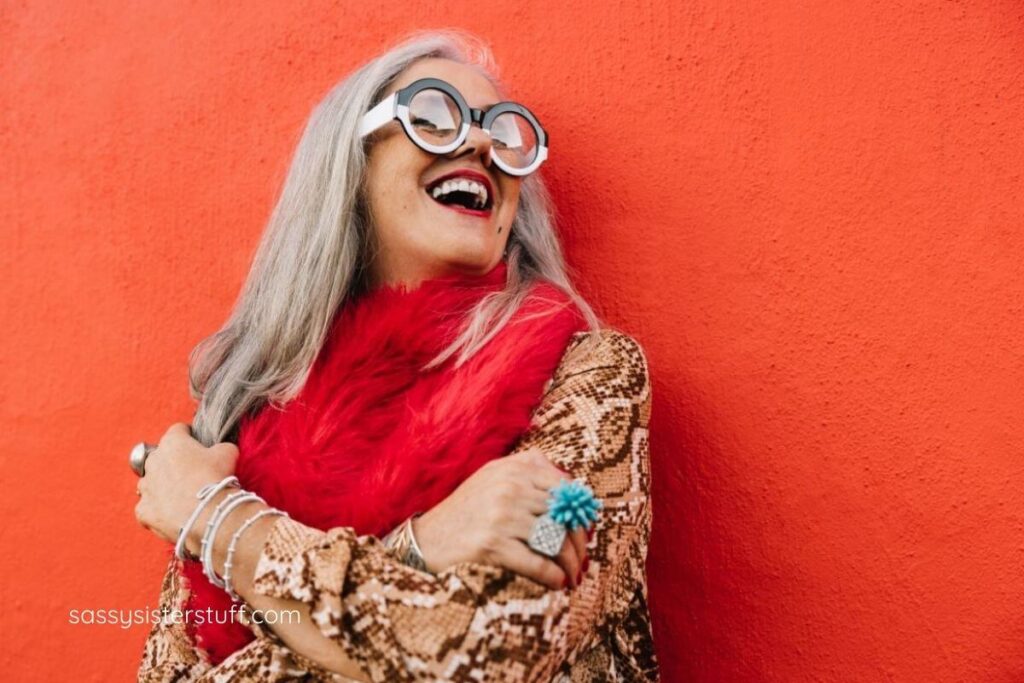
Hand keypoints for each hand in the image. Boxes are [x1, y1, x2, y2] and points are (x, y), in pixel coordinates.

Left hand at [134, 422, 238, 551]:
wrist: (207, 514)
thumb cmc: (216, 479)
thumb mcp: (228, 453)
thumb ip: (220, 447)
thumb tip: (219, 451)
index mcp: (173, 442)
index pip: (178, 430)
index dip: (189, 436)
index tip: (197, 443)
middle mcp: (153, 461)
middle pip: (161, 456)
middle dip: (174, 463)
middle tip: (193, 473)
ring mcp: (146, 486)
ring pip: (150, 482)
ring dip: (162, 486)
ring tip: (182, 495)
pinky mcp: (143, 510)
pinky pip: (148, 507)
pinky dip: (159, 509)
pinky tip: (174, 513)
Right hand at [411, 448, 590, 590]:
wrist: (426, 539)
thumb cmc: (467, 511)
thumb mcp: (493, 478)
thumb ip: (529, 472)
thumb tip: (573, 485)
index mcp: (513, 468)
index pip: (564, 488)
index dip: (579, 512)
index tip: (583, 531)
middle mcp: (509, 487)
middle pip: (563, 515)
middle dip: (578, 541)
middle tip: (581, 559)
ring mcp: (501, 515)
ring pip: (554, 539)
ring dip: (569, 563)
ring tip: (573, 575)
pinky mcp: (492, 545)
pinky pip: (537, 562)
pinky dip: (552, 576)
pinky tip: (557, 583)